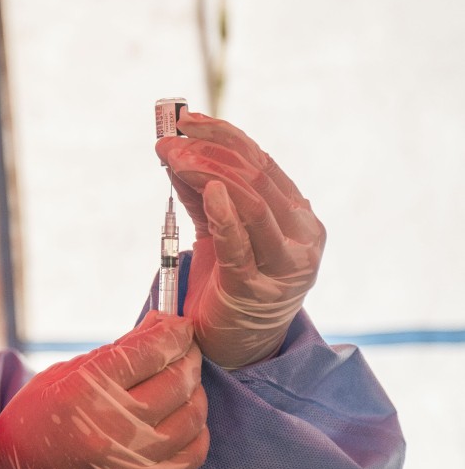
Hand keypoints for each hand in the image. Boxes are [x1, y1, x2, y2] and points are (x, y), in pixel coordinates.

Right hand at [0, 311, 207, 468]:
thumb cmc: (34, 425)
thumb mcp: (60, 377)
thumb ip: (112, 353)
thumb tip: (157, 326)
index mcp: (85, 391)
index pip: (147, 351)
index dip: (171, 331)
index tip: (179, 324)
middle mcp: (114, 425)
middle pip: (176, 379)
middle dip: (187, 354)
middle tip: (184, 346)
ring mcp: (135, 459)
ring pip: (192, 414)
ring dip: (195, 389)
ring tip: (184, 379)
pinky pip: (194, 451)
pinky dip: (197, 428)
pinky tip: (184, 416)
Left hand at [156, 109, 325, 368]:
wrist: (233, 347)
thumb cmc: (228, 285)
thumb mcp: (216, 231)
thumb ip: (200, 194)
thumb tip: (173, 152)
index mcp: (297, 215)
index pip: (261, 161)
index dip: (223, 135)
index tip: (185, 120)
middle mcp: (302, 235)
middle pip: (255, 176)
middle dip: (207, 151)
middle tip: (167, 142)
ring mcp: (285, 264)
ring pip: (251, 202)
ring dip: (206, 172)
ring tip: (172, 158)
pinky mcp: (257, 288)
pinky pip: (241, 245)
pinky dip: (225, 214)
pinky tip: (208, 189)